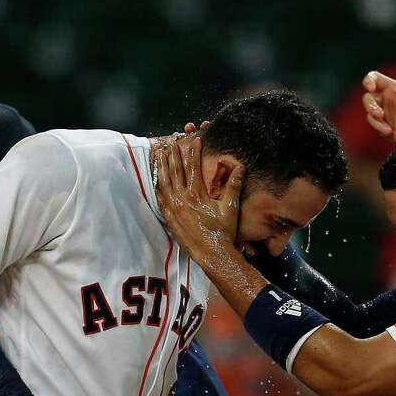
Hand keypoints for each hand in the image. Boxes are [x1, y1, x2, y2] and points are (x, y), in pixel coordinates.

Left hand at [154, 133, 243, 263]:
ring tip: (159, 153)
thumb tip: (240, 168)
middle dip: (173, 154)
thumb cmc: (224, 232)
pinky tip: (155, 178)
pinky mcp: (170, 218)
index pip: (193, 167)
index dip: (193, 152)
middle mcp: (183, 199)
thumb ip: (234, 187)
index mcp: (197, 194)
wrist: (213, 255)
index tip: (194, 141)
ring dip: (161, 166)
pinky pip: (160, 198)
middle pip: (175, 171)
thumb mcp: (231, 208)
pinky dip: (157, 186)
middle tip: (171, 142)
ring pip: (164, 182)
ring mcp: (174, 209)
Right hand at [361, 72, 395, 142]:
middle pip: (367, 98)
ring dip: (376, 122)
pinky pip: (378, 129)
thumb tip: (395, 89)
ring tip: (388, 130)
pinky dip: (383, 132)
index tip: (371, 88)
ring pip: (370, 115)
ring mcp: (385, 116)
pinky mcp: (386, 129)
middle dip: (370, 106)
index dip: (369, 80)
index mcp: (392, 88)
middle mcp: (386, 101)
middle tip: (380, 114)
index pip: (375, 78)